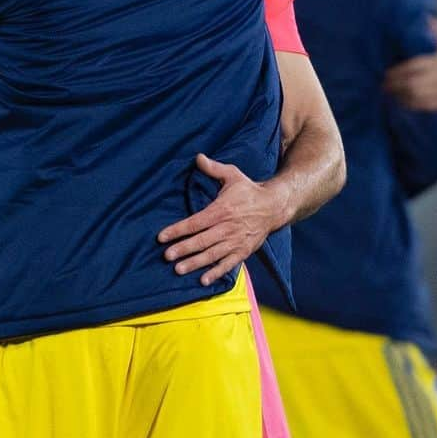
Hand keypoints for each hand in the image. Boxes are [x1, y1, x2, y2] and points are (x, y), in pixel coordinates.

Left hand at [157, 154, 278, 286]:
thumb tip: (197, 157)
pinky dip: (216, 273)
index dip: (177, 230)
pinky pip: (228, 264)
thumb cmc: (249, 190)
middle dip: (183, 249)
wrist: (274, 206)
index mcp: (221, 210)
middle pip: (201, 241)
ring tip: (179, 270)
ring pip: (212, 254)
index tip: (161, 237)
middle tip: (166, 256)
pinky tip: (203, 280)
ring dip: (195, 263)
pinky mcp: (243, 251)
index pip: (195, 222)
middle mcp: (227, 228)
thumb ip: (213, 168)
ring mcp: (235, 241)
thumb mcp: (233, 175)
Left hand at [383, 17, 436, 112]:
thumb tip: (428, 17)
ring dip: (399, 96)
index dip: (398, 71)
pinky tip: (399, 102)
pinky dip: (408, 104)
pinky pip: (423, 106)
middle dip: (396, 85)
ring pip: (417, 95)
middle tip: (383, 85)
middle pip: (414, 82)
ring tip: (388, 94)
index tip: (386, 74)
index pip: (415, 66)